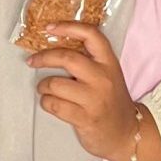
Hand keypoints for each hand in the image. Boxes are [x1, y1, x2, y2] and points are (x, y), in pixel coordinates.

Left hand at [26, 23, 160, 160]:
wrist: (127, 133)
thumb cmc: (111, 102)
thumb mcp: (108, 75)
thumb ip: (90, 61)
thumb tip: (56, 45)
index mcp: (109, 63)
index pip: (91, 35)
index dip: (68, 27)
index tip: (49, 28)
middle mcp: (103, 78)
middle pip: (67, 58)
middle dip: (44, 58)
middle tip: (33, 61)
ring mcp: (95, 99)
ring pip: (55, 84)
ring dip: (43, 86)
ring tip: (45, 89)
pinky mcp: (85, 118)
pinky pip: (54, 105)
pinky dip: (46, 102)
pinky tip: (50, 103)